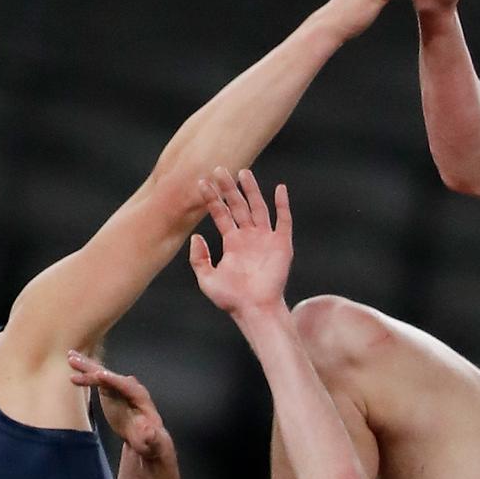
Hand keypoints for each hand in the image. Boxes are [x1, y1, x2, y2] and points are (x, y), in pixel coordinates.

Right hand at [68, 351, 173, 460]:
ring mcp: (119, 387)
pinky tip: (73, 370)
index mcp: (140, 397)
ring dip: (87, 367)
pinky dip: (85, 374)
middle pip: (111, 376)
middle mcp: (129, 387)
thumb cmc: (150, 440)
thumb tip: (148, 431)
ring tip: (70, 358)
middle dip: (95, 369)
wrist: (144, 437)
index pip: (126, 386)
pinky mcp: (109, 390)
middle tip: (78, 361)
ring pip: (101, 374)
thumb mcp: (153, 441)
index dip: (113, 380)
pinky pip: (96, 379)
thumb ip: (151, 437)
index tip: (99, 375)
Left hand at [190, 168, 292, 317]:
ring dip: (251, 190)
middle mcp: (249, 237)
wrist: (255, 309)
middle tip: (219, 169)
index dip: (212, 199)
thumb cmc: (232, 299)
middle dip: (228, 188)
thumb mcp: (207, 278)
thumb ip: (199, 258)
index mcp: (232, 243)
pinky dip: (283, 205)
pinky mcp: (282, 244)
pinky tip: (279, 189)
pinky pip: (283, 220)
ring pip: (258, 208)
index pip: (220, 214)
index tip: (202, 182)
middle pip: (238, 206)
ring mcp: (266, 239)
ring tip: (243, 172)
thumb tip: (196, 236)